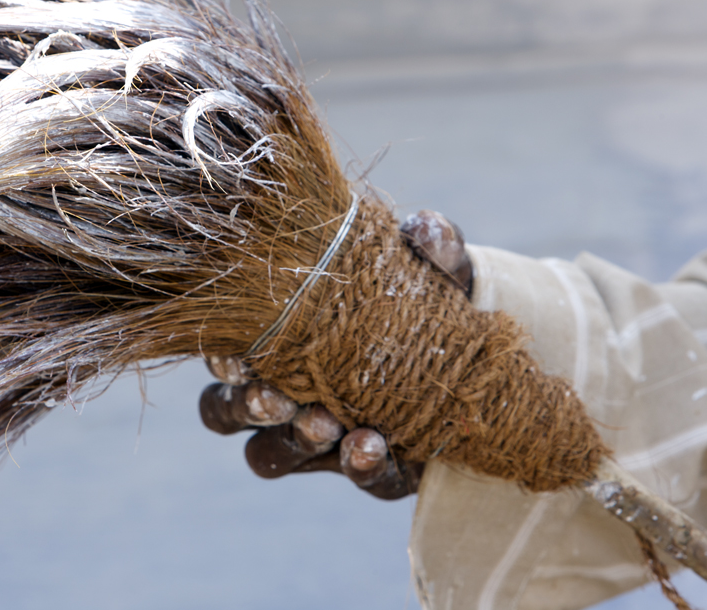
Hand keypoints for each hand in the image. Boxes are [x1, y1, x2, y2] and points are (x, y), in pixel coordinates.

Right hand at [198, 209, 471, 499]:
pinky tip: (372, 446)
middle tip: (275, 399)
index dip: (218, 359)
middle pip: (225, 411)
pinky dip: (361, 466)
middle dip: (246, 406)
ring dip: (291, 443)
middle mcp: (278, 391)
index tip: (232, 358)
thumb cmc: (434, 296)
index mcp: (272, 337)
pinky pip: (356, 479)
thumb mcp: (435, 264)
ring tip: (325, 424)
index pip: (222, 352)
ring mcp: (317, 438)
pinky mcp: (371, 470)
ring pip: (268, 456)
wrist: (487, 358)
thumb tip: (424, 227)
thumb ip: (433, 242)